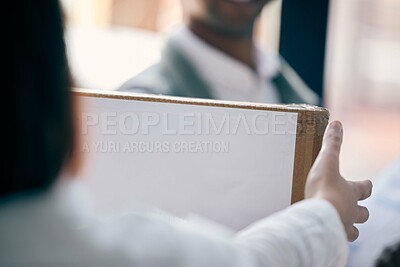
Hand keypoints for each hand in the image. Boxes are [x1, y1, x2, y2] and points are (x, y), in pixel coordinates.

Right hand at [305, 121, 372, 241]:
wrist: (317, 217)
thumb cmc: (323, 189)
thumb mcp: (326, 161)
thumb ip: (332, 143)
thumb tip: (337, 124)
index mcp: (352, 192)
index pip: (365, 188)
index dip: (366, 185)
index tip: (367, 183)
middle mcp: (352, 211)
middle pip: (363, 214)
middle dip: (360, 211)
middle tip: (353, 209)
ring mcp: (343, 227)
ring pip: (353, 232)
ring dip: (349, 227)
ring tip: (340, 225)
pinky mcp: (331, 238)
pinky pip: (336, 241)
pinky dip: (333, 238)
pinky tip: (326, 237)